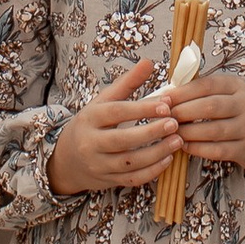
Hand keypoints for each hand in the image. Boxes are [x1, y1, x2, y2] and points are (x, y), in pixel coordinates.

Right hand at [49, 57, 180, 193]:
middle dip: (150, 132)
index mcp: (90, 118)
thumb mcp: (103, 101)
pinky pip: (132, 179)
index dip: (142, 109)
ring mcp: (99, 165)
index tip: (166, 104)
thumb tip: (149, 62)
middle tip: (174, 123)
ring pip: (129, 162)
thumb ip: (127, 83)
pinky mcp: (109, 180)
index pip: (116, 112)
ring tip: (177, 141)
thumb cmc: (91, 124)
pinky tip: (168, 159)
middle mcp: (91, 143)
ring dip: (156, 153)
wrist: (67, 159)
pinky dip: (151, 171)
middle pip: (121, 139)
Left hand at [166, 68, 244, 174]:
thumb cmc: (242, 110)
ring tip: (170, 132)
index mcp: (238, 85)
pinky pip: (218, 150)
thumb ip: (205, 90)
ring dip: (188, 132)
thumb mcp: (231, 92)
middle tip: (164, 116)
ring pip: (213, 131)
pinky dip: (198, 149)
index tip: (164, 98)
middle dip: (183, 112)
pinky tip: (184, 146)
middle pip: (210, 107)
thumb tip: (168, 93)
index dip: (183, 92)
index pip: (208, 85)